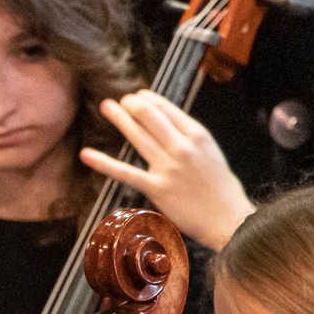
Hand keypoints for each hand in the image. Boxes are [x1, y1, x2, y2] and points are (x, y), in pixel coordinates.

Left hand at [79, 90, 253, 249]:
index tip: (138, 96)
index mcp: (198, 135)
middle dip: (133, 105)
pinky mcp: (156, 188)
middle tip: (121, 100)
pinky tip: (86, 154)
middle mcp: (183, 147)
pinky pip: (125, 173)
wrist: (227, 217)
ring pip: (139, 136)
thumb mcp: (210, 152)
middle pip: (151, 117)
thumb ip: (189, 139)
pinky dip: (104, 163)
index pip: (168, 109)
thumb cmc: (219, 187)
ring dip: (120, 118)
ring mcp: (168, 167)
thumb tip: (168, 125)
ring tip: (106, 106)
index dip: (149, 100)